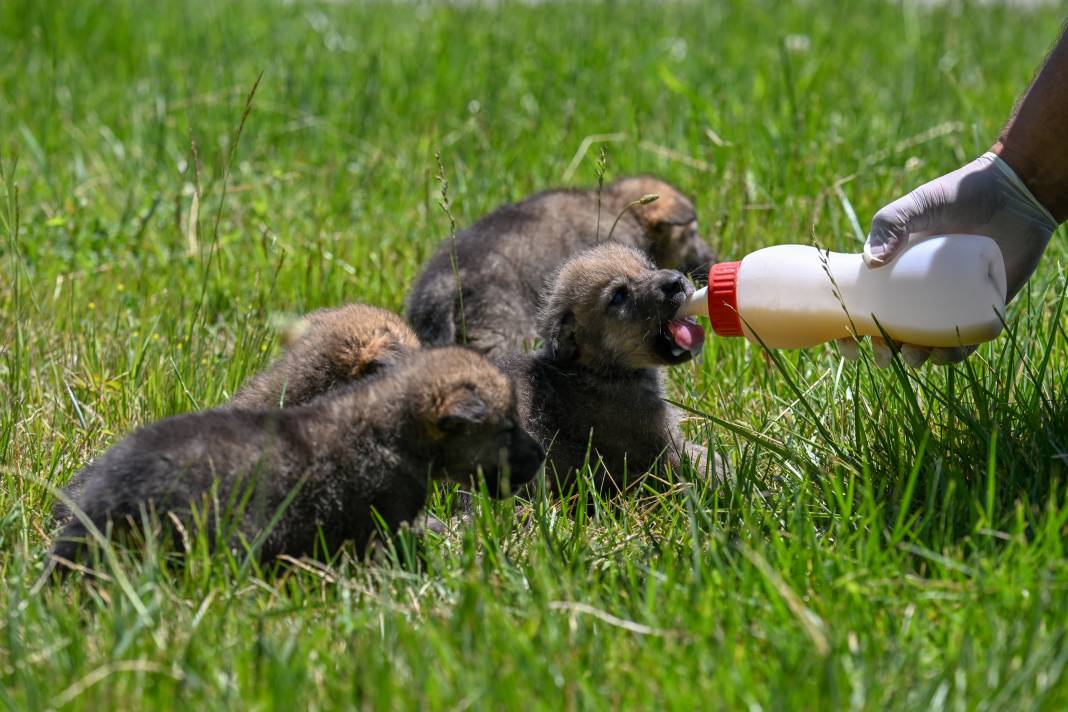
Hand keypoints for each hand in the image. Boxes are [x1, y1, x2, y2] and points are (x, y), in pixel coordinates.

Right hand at [841, 152, 1057, 366]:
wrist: (1014, 192)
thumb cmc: (958, 194)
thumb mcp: (917, 204)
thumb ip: (891, 224)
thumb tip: (870, 264)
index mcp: (895, 271)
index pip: (865, 305)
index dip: (851, 331)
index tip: (850, 345)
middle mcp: (919, 290)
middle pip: (893, 330)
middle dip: (885, 350)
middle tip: (886, 354)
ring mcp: (950, 301)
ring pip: (927, 341)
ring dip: (916, 357)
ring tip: (916, 355)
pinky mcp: (982, 307)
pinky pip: (965, 340)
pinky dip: (953, 354)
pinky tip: (943, 355)